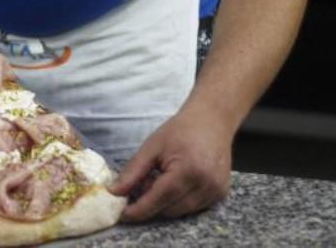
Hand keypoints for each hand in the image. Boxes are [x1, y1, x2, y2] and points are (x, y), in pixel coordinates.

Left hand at [109, 104, 232, 221]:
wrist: (211, 120)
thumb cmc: (180, 130)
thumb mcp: (152, 146)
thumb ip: (133, 171)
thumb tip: (114, 192)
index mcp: (187, 170)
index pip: (158, 200)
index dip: (138, 210)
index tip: (121, 215)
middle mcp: (205, 185)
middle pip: (169, 210)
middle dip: (151, 203)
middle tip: (143, 183)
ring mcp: (216, 191)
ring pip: (181, 212)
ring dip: (165, 203)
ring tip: (160, 178)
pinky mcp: (220, 194)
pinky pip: (194, 208)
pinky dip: (180, 201)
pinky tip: (176, 182)